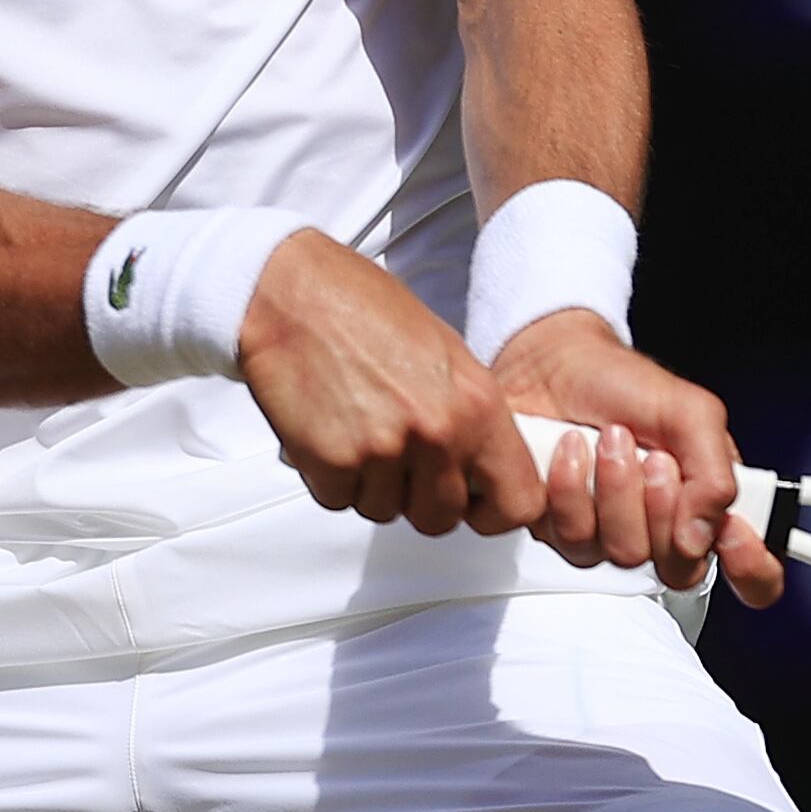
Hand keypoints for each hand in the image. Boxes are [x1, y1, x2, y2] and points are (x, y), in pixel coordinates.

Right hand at [236, 232, 545, 537]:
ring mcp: (385, 452)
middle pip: (442, 518)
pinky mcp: (333, 463)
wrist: (292, 293)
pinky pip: (339, 500)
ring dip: (370, 485)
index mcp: (477, 405)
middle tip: (398, 458)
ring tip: (357, 428)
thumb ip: (469, 416)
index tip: (474, 502)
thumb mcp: (446, 355)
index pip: (519, 503)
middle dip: (418, 498)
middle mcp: (438, 433)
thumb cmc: (361, 309)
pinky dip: (330, 477)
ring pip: (385, 512)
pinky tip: (329, 431)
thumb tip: (479, 464)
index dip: (494, 512)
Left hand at [492, 314, 784, 606]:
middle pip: (679, 570)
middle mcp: (665, 528)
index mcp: (709, 504)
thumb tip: (704, 534)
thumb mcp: (691, 412)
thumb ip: (715, 472)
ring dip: (614, 489)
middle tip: (655, 458)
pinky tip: (570, 453)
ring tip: (609, 440)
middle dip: (663, 508)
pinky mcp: (565, 529)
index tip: (733, 534)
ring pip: (622, 554)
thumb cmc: (623, 384)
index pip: (752, 574)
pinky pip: (572, 539)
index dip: (750, 568)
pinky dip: (569, 489)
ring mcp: (613, 534)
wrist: (552, 364)